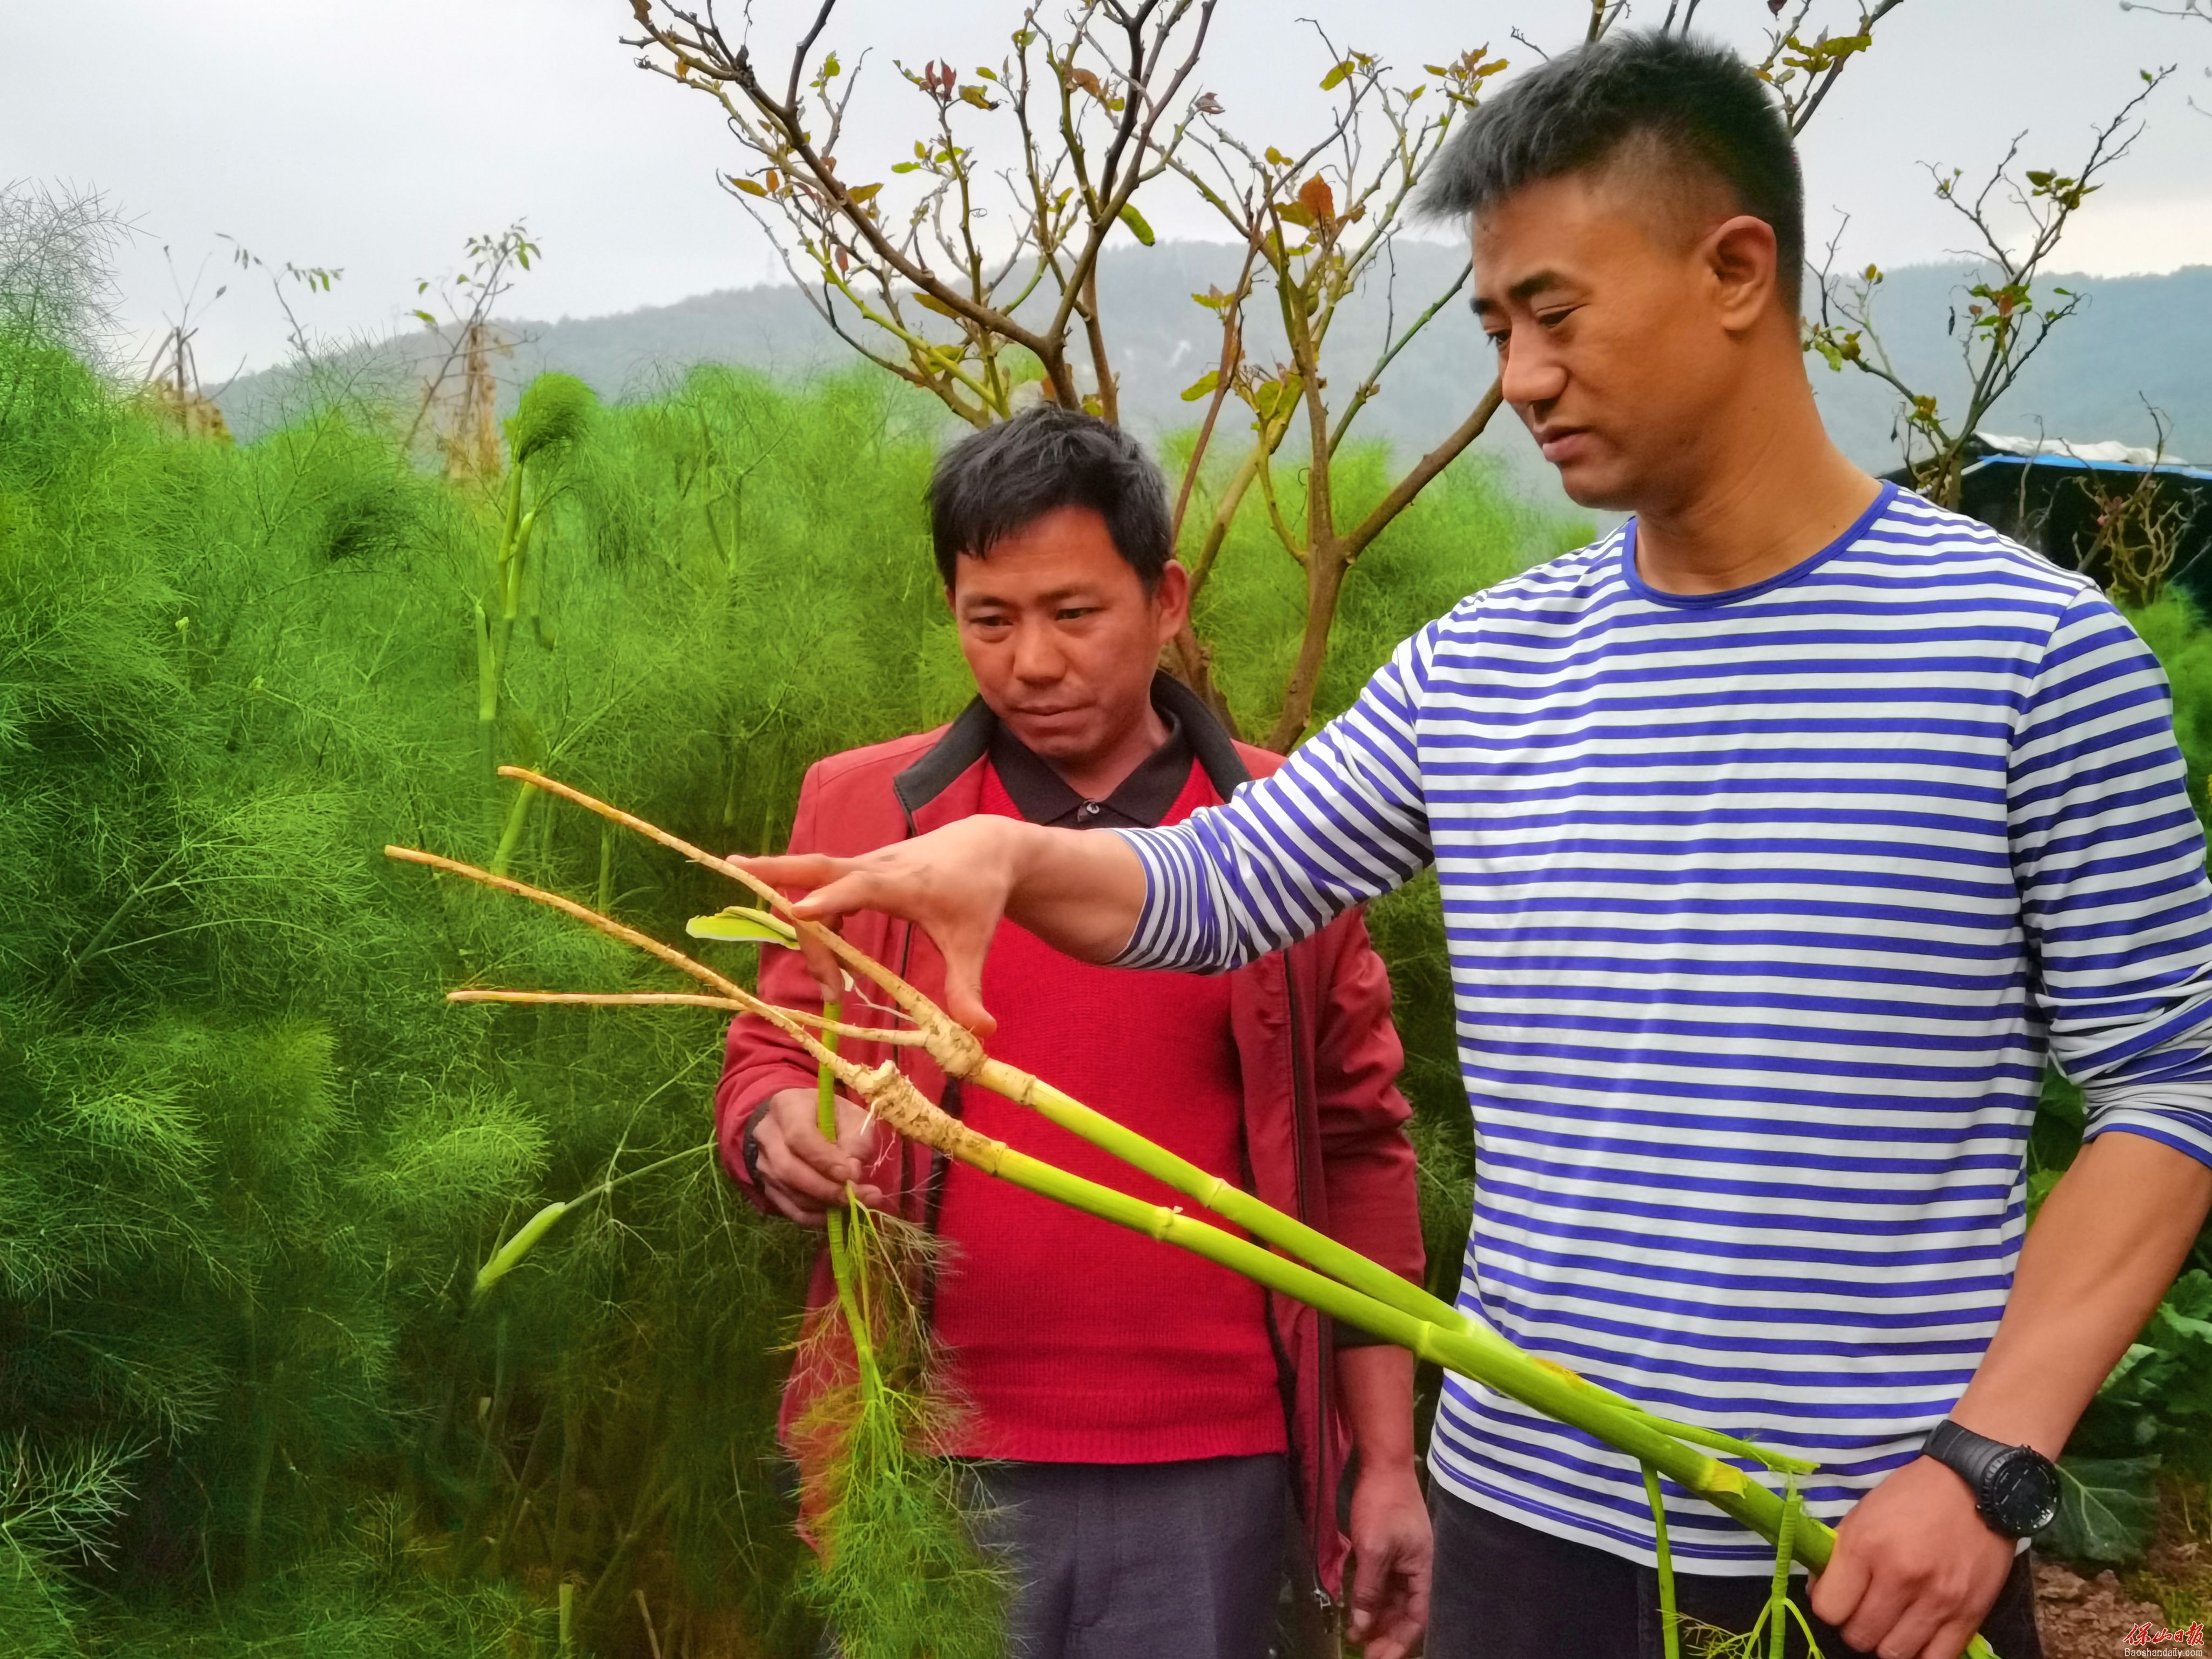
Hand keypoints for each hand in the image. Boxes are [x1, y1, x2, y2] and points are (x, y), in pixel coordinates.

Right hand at [740, 816, 1028, 1033]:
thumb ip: (968, 987)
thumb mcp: (974, 943)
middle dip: (774, 868)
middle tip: (732, 867)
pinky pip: (822, 889)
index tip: (798, 913)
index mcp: (901, 883)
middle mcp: (874, 868)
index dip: (828, 900)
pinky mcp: (858, 871)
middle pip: (817, 867)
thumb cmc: (977, 893)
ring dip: (803, 926)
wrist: (984, 847)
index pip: (858, 886)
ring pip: (813, 886)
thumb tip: (980, 1032)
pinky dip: (812, 915)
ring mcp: (862, 867)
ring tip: (832, 985)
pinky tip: (824, 950)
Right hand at [750, 1086, 884, 1225]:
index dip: (824, 1160)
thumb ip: (856, 1140)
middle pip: (788, 1168)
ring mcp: (763, 1162)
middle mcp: (768, 1134)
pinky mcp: (768, 1185)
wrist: (802, 1120)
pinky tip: (836, 1216)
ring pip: (788, 1191)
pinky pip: (788, 1208)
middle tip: (854, 1197)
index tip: (850, 1174)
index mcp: (787, 1106)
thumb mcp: (852, 1116)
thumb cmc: (833, 1116)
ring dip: (823, 1205)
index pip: (798, 1136)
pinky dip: (814, 1217)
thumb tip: (852, 1174)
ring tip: (854, 1206)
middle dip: (824, 1188)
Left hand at [1345, 1459, 1430, 1657]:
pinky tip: (1357, 1609)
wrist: (1383, 1463)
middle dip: (1386, 1634)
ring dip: (1376, 1618)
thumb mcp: (1373, 1551)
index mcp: (1424, 1571)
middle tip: (1366, 1652)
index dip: (1399, 1642)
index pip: (1416, 1618)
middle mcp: (1418, 1568)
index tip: (1380, 1658)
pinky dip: (1371, 1597)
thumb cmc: (1384, 1504)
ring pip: (1393, 1598)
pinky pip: (1384, 1582)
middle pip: (1406, 1612)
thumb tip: (1362, 1625)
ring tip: (1358, 1636)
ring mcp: (1405, 1557)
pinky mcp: (1391, 1548)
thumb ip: (1369, 1590)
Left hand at [1809, 1455, 2014, 1658]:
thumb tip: (1820, 1595)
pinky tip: (1917, 1634)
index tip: (1836, 1598)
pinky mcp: (1970, 1615)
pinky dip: (1921, 1653)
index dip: (1827, 1608)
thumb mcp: (1862, 1515)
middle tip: (1864, 1611)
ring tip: (1891, 1622)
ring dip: (1886, 1642)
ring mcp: (1938, 1601)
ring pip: (1894, 1653)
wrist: (1974, 1487)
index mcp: (1866, 1547)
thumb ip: (1839, 1557)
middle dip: (1855, 1627)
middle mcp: (1901, 1578)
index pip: (1829, 1609)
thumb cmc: (1911, 1496)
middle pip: (1860, 1637)